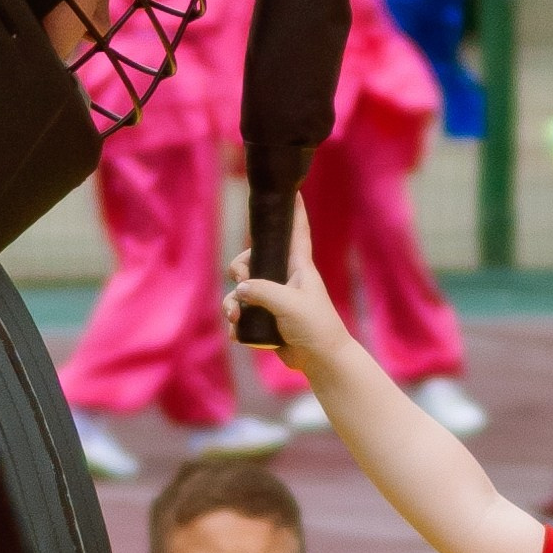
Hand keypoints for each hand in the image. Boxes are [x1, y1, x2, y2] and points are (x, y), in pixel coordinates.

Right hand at [225, 202, 353, 368]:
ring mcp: (273, 301)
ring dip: (232, 303)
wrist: (320, 361)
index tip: (294, 191)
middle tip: (240, 282)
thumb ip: (262, 290)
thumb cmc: (315, 326)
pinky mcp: (266, 321)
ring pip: (242, 291)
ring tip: (235, 317)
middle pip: (252, 260)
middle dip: (238, 269)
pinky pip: (242, 316)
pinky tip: (238, 332)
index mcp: (299, 267)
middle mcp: (284, 280)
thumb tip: (239, 290)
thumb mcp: (289, 303)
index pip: (297, 232)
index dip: (295, 212)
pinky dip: (236, 324)